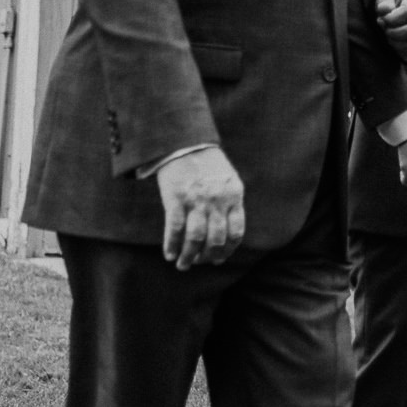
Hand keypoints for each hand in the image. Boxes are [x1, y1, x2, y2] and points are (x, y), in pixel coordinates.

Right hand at [153, 147, 244, 269]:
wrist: (184, 141)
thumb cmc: (206, 162)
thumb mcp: (228, 179)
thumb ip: (230, 201)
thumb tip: (226, 232)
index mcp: (233, 195)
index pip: (236, 231)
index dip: (228, 250)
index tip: (219, 259)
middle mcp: (217, 200)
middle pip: (216, 239)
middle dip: (208, 257)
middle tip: (199, 263)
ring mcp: (196, 199)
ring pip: (195, 238)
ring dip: (189, 256)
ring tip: (183, 264)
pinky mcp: (176, 198)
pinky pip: (174, 228)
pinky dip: (172, 244)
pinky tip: (170, 254)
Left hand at [376, 0, 406, 63]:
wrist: (399, 6)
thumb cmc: (392, 0)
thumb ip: (384, 2)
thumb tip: (386, 10)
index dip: (393, 19)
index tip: (383, 19)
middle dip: (394, 32)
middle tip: (385, 29)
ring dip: (397, 43)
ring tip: (389, 36)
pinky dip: (403, 52)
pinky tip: (395, 43)